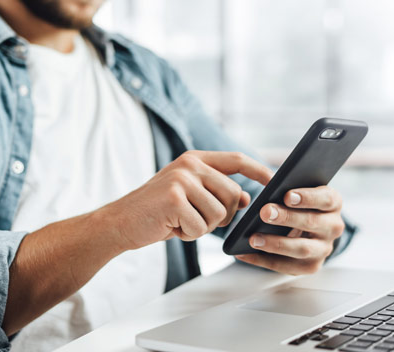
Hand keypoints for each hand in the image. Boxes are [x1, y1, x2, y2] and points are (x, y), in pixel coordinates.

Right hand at [99, 150, 272, 250]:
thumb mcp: (188, 195)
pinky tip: (171, 227)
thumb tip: (248, 200)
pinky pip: (200, 226)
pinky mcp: (174, 198)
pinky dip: (188, 235)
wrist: (119, 223)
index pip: (236, 160)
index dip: (258, 171)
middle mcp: (190, 164)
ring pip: (219, 214)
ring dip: (202, 227)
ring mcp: (181, 179)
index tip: (274, 182)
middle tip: (195, 219)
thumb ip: (215, 191)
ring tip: (179, 222)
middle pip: (234, 195)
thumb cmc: (157, 212)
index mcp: (194, 159)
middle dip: (222, 216)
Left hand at [235, 186, 344, 274]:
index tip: (287, 195)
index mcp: (333, 203)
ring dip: (275, 244)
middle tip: (265, 213)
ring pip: (301, 248)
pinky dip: (263, 260)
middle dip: (286, 218)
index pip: (326, 199)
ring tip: (253, 238)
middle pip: (311, 222)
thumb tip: (268, 189)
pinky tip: (245, 253)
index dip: (307, 197)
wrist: (309, 230)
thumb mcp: (301, 194)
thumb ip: (290, 190)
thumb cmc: (300, 206)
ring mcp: (324, 249)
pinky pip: (286, 266)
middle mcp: (333, 227)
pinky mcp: (311, 266)